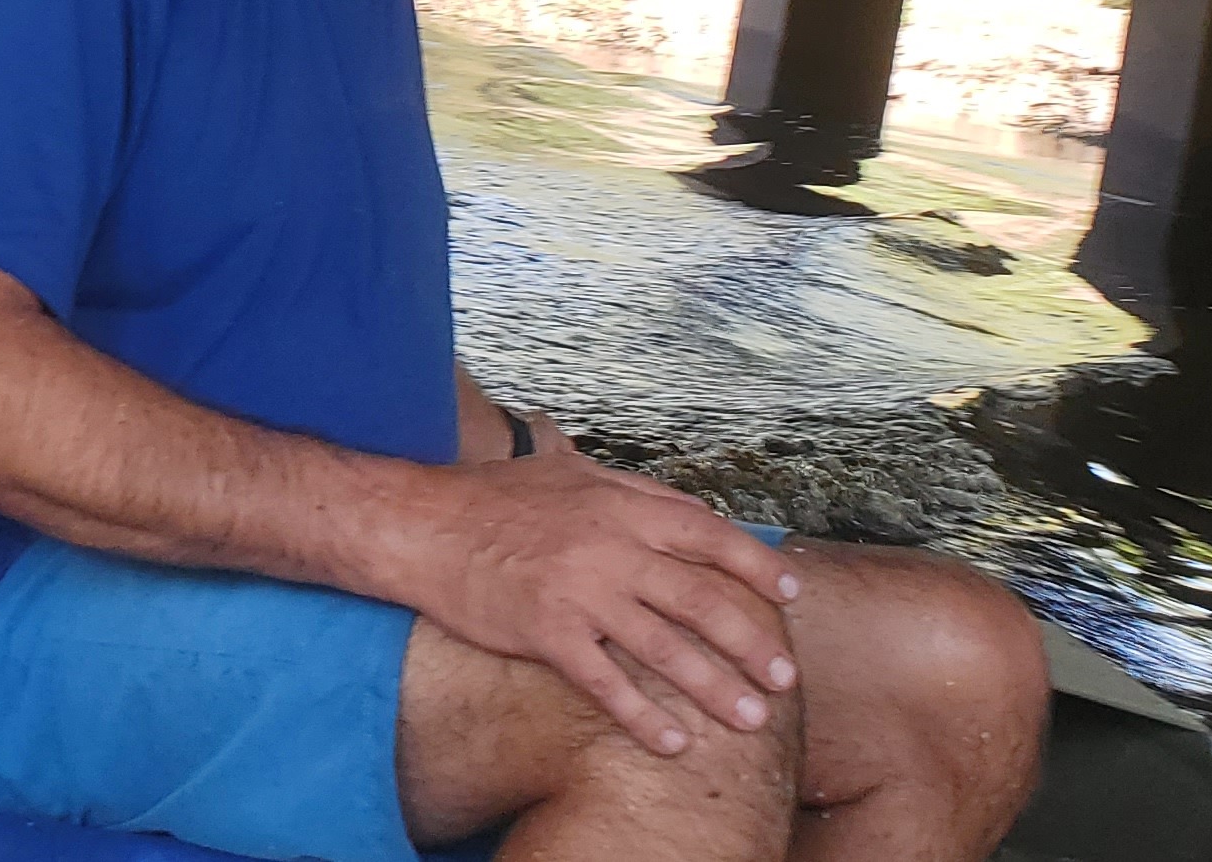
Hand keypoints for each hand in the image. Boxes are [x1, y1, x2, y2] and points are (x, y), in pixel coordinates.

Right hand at [396, 456, 799, 757]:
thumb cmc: (493, 497)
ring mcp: (579, 592)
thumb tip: (688, 508)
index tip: (789, 591)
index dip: (754, 564)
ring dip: (714, 686)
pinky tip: (672, 742)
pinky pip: (604, 682)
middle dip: (751, 640)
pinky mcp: (546, 631)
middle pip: (699, 599)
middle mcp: (609, 548)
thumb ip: (631, 490)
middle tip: (786, 674)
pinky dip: (642, 716)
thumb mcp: (569, 470)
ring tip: (751, 716)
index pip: (707, 533)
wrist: (422, 523)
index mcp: (620, 506)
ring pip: (663, 646)